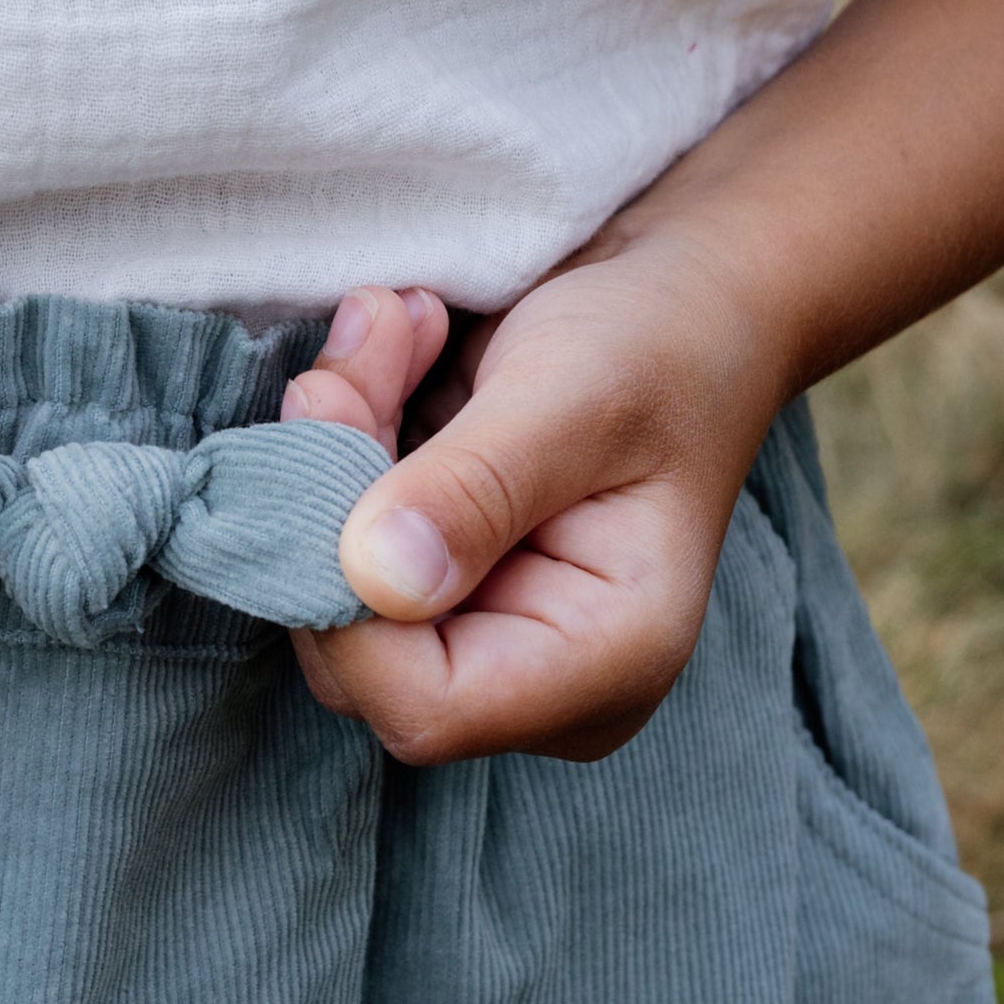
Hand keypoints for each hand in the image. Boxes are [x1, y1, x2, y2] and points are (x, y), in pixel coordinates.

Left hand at [285, 234, 788, 763]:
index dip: (341, 594)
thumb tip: (372, 578)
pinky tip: (397, 337)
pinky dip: (342, 419)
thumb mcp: (578, 394)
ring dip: (334, 425)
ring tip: (395, 316)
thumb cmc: (661, 345)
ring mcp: (472, 621)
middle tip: (372, 336)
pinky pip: (327, 515)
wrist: (681, 297)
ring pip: (322, 566)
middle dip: (328, 476)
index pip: (424, 706)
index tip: (332, 423)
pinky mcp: (425, 566)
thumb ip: (477, 487)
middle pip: (353, 636)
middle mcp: (531, 668)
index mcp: (604, 659)